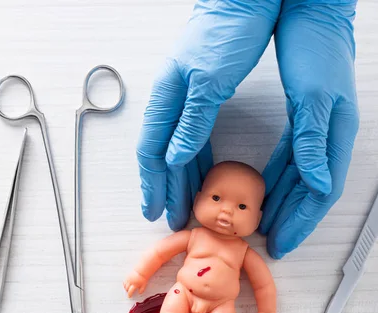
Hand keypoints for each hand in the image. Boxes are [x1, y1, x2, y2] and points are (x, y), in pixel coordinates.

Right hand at [123, 270, 147, 297]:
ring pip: (125, 285)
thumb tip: (139, 293)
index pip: (130, 291)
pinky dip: (124, 284)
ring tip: (127, 289)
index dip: (129, 295)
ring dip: (125, 288)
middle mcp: (130, 282)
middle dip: (127, 291)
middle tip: (128, 292)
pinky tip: (126, 284)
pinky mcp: (127, 276)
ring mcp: (128, 279)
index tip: (129, 296)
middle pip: (127, 288)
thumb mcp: (144, 285)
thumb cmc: (143, 278)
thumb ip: (142, 290)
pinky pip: (124, 281)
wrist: (141, 271)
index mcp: (134, 285)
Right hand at [136, 0, 281, 230]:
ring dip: (181, 178)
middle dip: (165, 188)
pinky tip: (202, 172)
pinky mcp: (203, 96)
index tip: (154, 211)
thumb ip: (192, 122)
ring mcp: (186, 99)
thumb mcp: (209, 80)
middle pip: (162, 154)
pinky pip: (195, 136)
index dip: (153, 184)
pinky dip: (197, 159)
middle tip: (170, 216)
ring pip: (178, 148)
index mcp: (167, 98)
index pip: (152, 151)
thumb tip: (174, 160)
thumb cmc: (225, 30)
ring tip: (185, 203)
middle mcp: (172, 101)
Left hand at [258, 1, 359, 258]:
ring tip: (266, 222)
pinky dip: (279, 175)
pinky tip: (266, 186)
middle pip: (311, 189)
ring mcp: (318, 128)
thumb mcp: (311, 96)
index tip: (285, 242)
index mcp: (335, 135)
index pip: (321, 191)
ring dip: (284, 201)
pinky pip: (291, 157)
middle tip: (272, 241)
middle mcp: (329, 136)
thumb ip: (312, 141)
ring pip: (300, 176)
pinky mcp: (304, 118)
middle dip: (293, 218)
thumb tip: (316, 183)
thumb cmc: (317, 48)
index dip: (304, 220)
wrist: (315, 13)